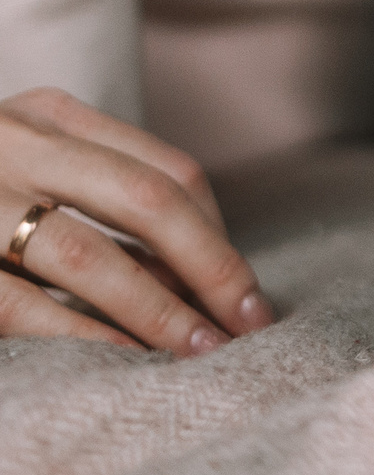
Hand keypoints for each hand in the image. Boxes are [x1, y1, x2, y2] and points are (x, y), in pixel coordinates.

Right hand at [0, 87, 274, 350]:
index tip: (247, 291)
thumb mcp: (28, 160)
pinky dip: (80, 335)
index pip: (167, 171)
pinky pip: (20, 305)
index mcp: (47, 114)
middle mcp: (11, 142)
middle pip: (148, 201)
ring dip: (156, 310)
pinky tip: (119, 360)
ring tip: (198, 351)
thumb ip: (98, 193)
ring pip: (88, 254)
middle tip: (249, 324)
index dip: (218, 236)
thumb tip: (197, 270)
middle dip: (212, 267)